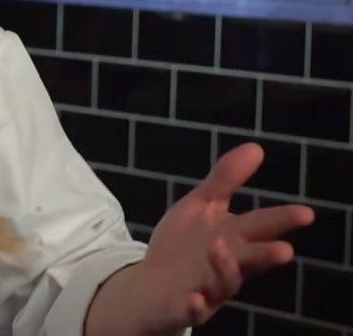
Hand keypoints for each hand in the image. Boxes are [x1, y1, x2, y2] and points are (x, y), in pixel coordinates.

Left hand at [133, 142, 313, 331]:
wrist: (152, 284)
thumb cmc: (184, 245)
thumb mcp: (201, 206)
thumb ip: (226, 180)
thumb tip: (256, 147)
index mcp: (235, 239)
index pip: (261, 226)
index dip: (282, 220)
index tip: (305, 213)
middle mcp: (228, 265)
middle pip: (251, 259)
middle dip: (267, 255)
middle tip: (285, 250)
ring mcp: (209, 288)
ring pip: (224, 282)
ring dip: (225, 268)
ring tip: (219, 247)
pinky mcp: (187, 307)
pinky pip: (194, 309)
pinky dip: (197, 304)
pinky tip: (194, 297)